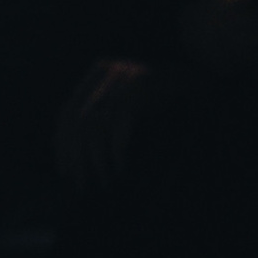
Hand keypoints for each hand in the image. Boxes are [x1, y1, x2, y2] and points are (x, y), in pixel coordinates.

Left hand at [53, 56, 161, 193]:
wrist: (195, 79)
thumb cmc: (159, 97)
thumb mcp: (125, 99)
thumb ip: (99, 113)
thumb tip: (65, 148)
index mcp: (97, 72)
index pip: (67, 113)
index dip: (62, 144)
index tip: (65, 171)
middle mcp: (106, 72)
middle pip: (78, 123)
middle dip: (77, 158)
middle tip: (83, 184)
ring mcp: (123, 78)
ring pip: (95, 128)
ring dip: (98, 161)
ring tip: (105, 182)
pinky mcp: (141, 87)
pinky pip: (119, 127)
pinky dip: (117, 153)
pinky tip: (121, 170)